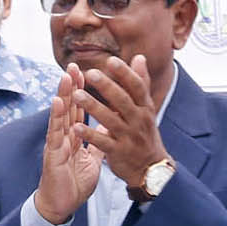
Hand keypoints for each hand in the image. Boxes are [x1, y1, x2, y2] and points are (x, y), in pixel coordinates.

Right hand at [30, 68, 103, 224]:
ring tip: (65, 77)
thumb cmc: (74, 183)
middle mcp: (63, 137)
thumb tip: (106, 127)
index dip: (81, 92)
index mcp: (73, 137)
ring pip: (60, 115)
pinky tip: (58, 102)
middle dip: (70, 86)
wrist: (62, 205)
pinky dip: (56, 117)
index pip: (77, 110)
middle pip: (68, 107)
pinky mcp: (53, 154)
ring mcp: (56, 144)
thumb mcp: (92, 159)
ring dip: (62, 95)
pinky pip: (55, 133)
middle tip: (74, 65)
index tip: (85, 73)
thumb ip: (97, 142)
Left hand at [73, 55, 169, 189]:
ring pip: (111, 120)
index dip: (125, 73)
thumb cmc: (144, 133)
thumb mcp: (146, 108)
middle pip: (123, 101)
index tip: (111, 60)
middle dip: (107, 87)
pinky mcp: (119, 153)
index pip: (137, 87)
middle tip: (90, 73)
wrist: (151, 168)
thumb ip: (140, 83)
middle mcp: (139, 121)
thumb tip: (139, 57)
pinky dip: (90, 134)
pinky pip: (103, 142)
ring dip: (93, 107)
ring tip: (76, 95)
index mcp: (145, 108)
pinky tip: (75, 126)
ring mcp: (129, 137)